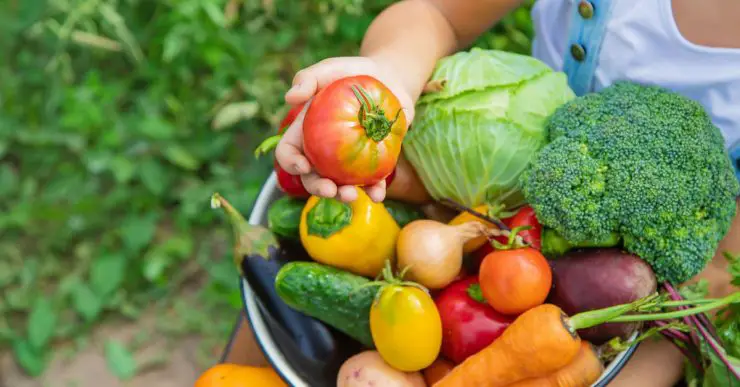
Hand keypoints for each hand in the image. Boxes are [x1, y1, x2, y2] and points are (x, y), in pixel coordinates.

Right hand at [274, 56, 414, 202]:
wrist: (389, 80)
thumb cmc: (351, 74)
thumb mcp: (329, 70)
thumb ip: (308, 78)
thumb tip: (290, 97)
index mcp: (305, 133)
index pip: (288, 153)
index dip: (290, 163)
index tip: (303, 166)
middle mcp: (323, 153)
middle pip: (312, 177)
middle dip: (318, 188)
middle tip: (330, 190)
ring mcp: (347, 163)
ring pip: (340, 186)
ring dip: (343, 196)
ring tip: (352, 196)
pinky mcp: (373, 165)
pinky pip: (371, 183)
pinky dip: (374, 191)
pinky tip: (378, 194)